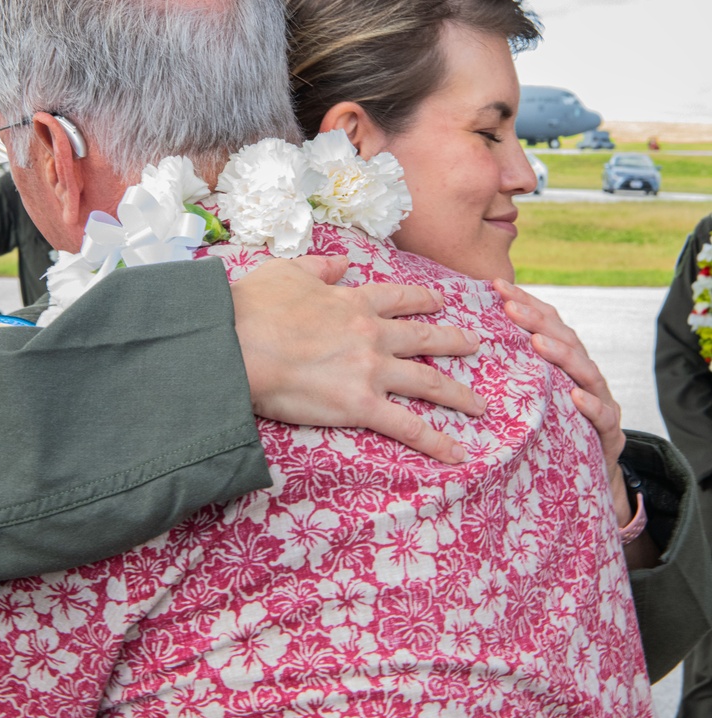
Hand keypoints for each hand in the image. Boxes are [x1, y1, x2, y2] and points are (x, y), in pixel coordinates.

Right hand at [230, 255, 485, 463]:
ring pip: (429, 383)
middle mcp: (373, 334)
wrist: (238, 343)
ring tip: (479, 405)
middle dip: (455, 342)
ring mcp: (371, 370)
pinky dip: (436, 442)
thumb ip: (319, 267)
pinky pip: (408, 427)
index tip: (441, 301)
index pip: (400, 298)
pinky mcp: (362, 406)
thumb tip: (342, 263)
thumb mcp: (286, 270)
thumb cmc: (253, 306)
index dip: (424, 300)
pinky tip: (457, 454)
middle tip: (475, 345)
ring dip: (458, 395)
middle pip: (426, 338)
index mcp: (354, 301)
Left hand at [492, 279, 631, 513]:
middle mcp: (583, 376)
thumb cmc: (552, 428)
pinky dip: (591, 405)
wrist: (593, 474)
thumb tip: (460, 342)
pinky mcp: (610, 434)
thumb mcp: (530, 396)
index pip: (546, 325)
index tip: (496, 285)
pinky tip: (575, 397)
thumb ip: (510, 369)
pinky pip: (604, 417)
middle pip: (565, 340)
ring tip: (539, 342)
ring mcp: (601, 402)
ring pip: (586, 372)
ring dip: (562, 355)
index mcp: (564, 363)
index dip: (525, 303)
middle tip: (510, 307)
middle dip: (538, 321)